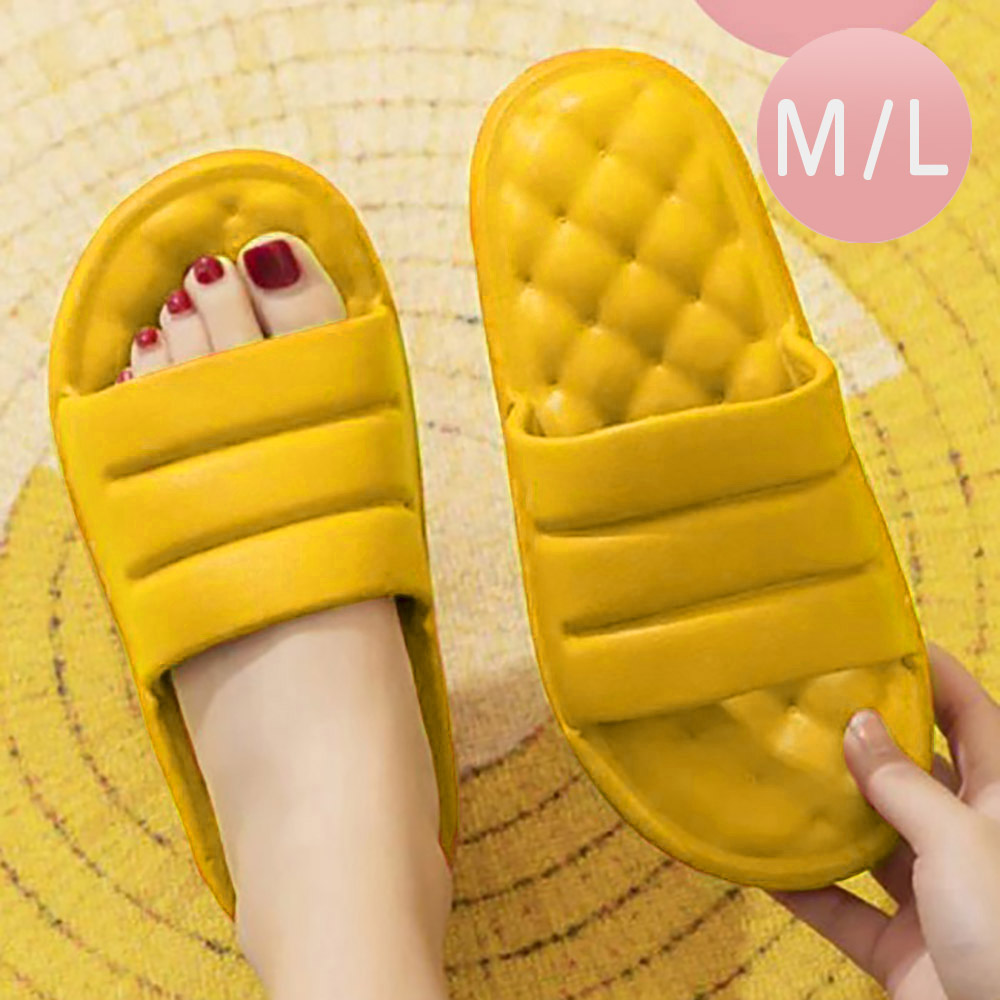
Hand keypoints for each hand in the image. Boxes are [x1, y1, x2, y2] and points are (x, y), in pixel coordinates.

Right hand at [772, 645, 999, 999]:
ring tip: (774, 767)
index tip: (882, 640)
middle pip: (915, 774)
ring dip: (825, 814)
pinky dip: (802, 890)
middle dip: (865, 740)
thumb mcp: (962, 845)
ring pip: (872, 840)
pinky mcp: (904, 950)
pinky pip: (843, 910)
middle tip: (808, 699)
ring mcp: (937, 897)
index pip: (974, 717)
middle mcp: (970, 841)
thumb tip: (854, 726)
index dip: (935, 676)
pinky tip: (758, 861)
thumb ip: (904, 787)